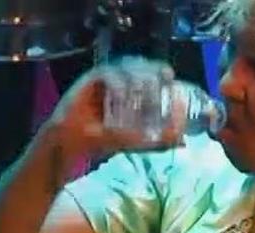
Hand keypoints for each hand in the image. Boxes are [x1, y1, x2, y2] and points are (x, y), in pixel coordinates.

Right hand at [40, 57, 184, 162]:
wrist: (71, 143)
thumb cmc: (102, 138)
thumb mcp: (136, 141)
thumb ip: (158, 141)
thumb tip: (183, 140)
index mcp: (133, 87)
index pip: (152, 71)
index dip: (162, 72)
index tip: (171, 79)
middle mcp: (120, 77)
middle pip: (143, 67)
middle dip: (153, 80)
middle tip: (159, 94)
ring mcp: (105, 76)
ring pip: (128, 69)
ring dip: (138, 85)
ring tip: (141, 103)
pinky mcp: (90, 79)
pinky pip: (109, 75)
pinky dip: (119, 88)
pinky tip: (122, 101)